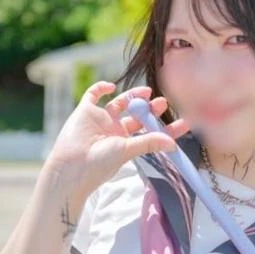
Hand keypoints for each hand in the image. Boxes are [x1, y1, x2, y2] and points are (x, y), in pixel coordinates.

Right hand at [44, 82, 188, 198]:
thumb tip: (173, 143)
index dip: (166, 128)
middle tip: (163, 102)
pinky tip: (112, 87)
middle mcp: (114, 131)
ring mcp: (100, 120)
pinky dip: (102, 88)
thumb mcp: (127, 151)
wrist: (71, 166)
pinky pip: (94, 95)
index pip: (151, 133)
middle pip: (137, 116)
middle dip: (151, 109)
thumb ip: (149, 143)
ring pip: (119, 103)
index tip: (183, 122)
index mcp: (126, 143)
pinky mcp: (85, 111)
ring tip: (147, 92)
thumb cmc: (99, 164)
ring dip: (133, 96)